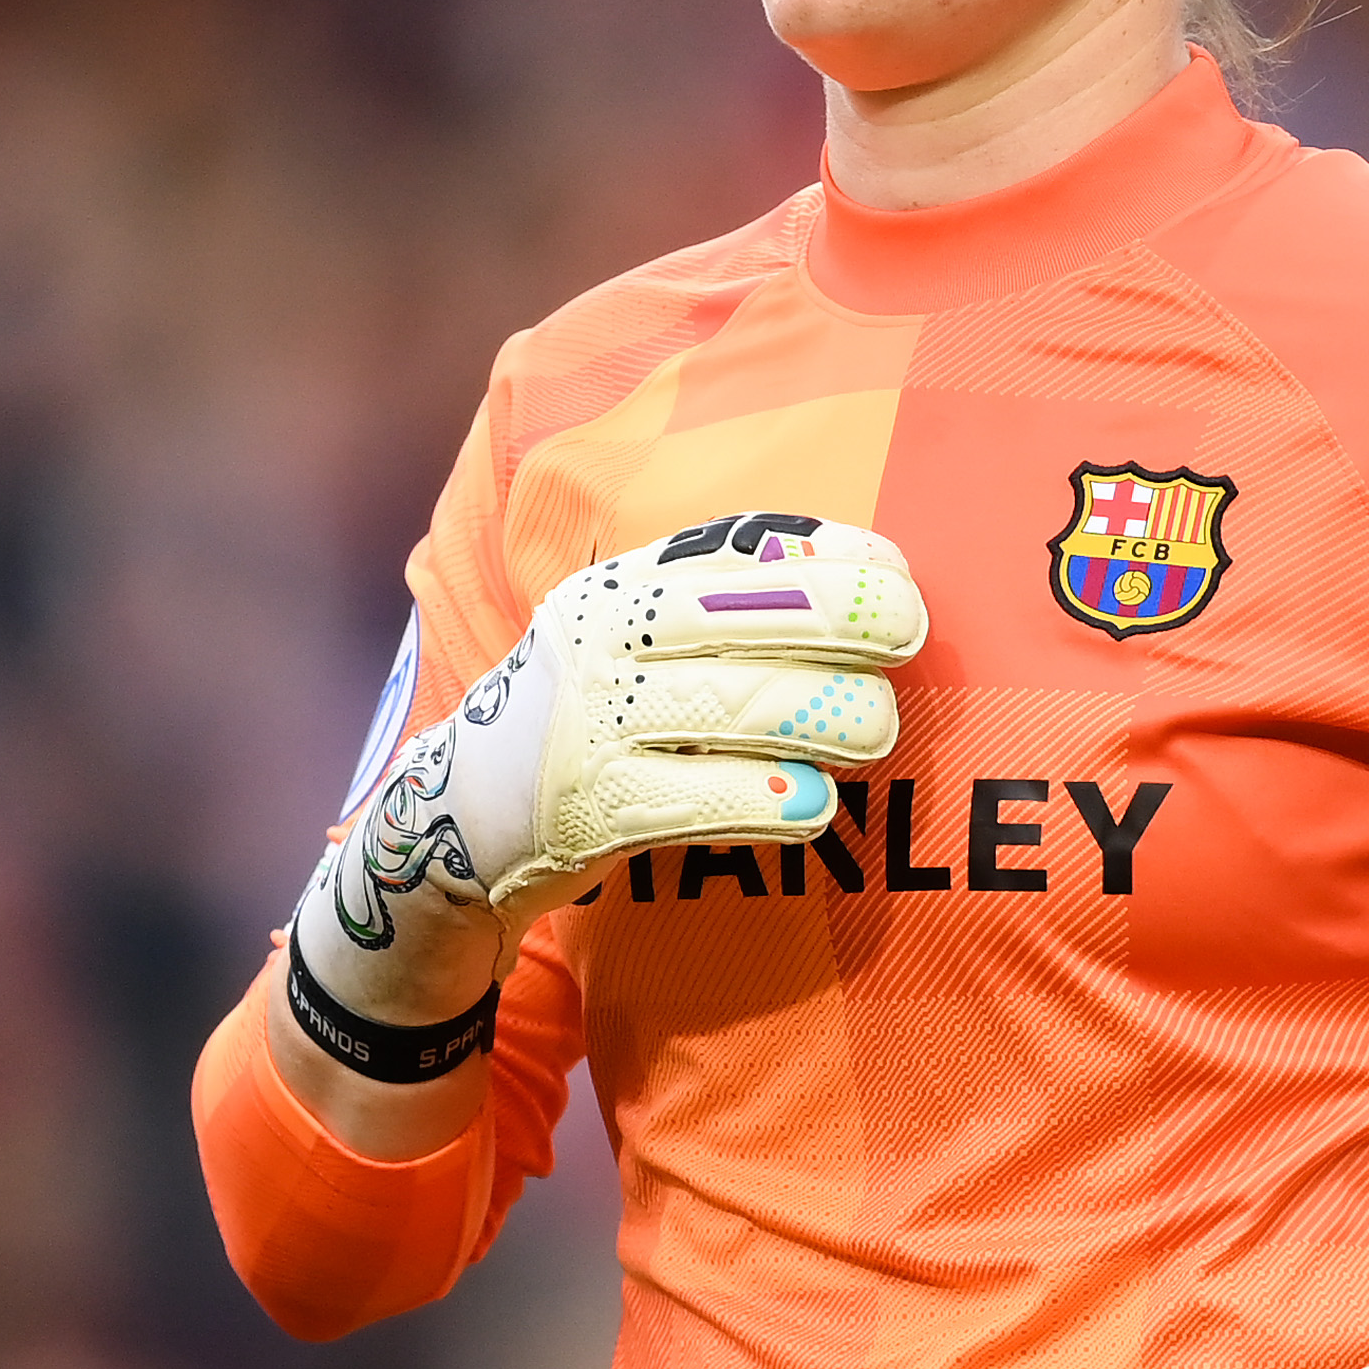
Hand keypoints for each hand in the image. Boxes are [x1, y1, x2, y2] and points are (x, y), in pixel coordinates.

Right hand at [294, 513, 926, 1037]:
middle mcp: (601, 644)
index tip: (896, 568)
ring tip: (874, 734)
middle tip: (907, 641)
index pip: (736, 550)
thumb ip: (719, 602)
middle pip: (750, 618)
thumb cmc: (589, 718)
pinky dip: (779, 801)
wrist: (462, 818)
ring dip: (832, 717)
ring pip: (744, 707)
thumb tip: (859, 567)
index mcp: (619, 588)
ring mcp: (594, 726)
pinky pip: (710, 800)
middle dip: (849, 621)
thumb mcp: (630, 638)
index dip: (828, 554)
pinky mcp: (595, 810)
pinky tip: (816, 804)